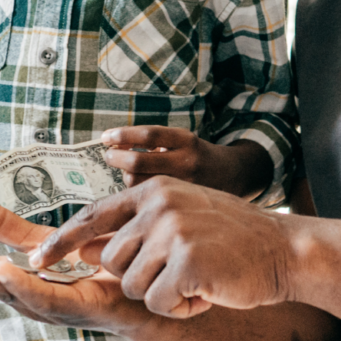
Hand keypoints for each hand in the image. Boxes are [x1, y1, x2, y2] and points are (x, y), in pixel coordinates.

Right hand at [0, 193, 144, 333]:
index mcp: (15, 276)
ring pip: (0, 287)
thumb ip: (4, 225)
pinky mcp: (75, 309)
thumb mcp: (44, 239)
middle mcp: (24, 294)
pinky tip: (1, 269)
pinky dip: (20, 284)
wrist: (145, 294)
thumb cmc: (100, 269)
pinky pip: (43, 297)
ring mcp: (47, 304)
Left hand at [32, 176, 292, 318]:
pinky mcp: (186, 263)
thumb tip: (87, 248)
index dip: (61, 241)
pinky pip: (157, 303)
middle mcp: (157, 205)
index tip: (35, 260)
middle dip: (140, 278)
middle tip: (182, 273)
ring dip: (162, 295)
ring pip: (131, 287)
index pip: (93, 216)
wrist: (286, 250)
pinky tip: (207, 293)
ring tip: (198, 281)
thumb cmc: (233, 239)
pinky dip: (181, 308)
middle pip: (110, 262)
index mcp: (153, 191)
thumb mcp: (181, 217)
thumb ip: (138, 227)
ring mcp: (172, 232)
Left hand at [101, 126, 271, 197]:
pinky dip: (136, 195)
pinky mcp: (182, 205)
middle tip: (108, 155)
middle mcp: (186, 163)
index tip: (106, 136)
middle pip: (138, 162)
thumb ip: (154, 145)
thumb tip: (115, 146)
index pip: (148, 135)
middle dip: (117, 158)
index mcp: (186, 141)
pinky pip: (148, 202)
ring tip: (127, 174)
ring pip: (139, 185)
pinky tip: (135, 191)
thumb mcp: (182, 142)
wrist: (235, 176)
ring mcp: (184, 187)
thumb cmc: (198, 157)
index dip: (123, 135)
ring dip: (126, 178)